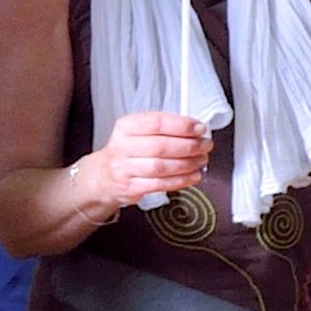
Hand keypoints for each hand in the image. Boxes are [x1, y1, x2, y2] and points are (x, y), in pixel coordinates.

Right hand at [77, 112, 209, 210]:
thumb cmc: (130, 150)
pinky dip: (181, 180)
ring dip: (188, 164)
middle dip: (190, 146)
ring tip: (202, 160)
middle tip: (206, 146)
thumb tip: (197, 130)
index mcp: (126, 126)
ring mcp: (124, 168)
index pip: (156, 122)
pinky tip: (194, 175)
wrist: (105, 175)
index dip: (182, 126)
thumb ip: (166, 127)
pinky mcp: (130, 187)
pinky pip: (160, 184)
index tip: (200, 129)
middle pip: (161, 146)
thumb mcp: (140, 131)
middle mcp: (122, 147)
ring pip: (161, 167)